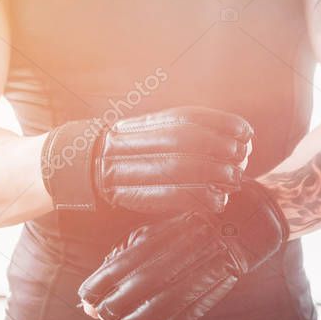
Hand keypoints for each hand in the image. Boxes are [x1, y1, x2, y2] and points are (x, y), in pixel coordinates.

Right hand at [41, 106, 251, 213]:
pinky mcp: (126, 196)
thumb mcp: (147, 132)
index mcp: (142, 124)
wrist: (74, 168)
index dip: (221, 123)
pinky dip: (197, 199)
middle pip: (185, 141)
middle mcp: (132, 142)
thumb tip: (231, 137)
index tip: (246, 132)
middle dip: (221, 150)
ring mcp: (126, 169)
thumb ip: (180, 132)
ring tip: (235, 179)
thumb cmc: (123, 152)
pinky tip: (217, 201)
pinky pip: (166, 197)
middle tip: (243, 158)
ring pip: (177, 168)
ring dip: (214, 175)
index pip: (187, 118)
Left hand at [78, 180, 288, 319]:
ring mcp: (186, 281)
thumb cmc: (186, 227)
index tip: (87, 301)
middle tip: (104, 316)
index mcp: (148, 243)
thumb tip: (98, 283)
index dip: (92, 293)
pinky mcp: (205, 297)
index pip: (108, 275)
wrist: (238, 222)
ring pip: (147, 316)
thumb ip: (122, 255)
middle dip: (108, 312)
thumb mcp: (151, 230)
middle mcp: (165, 263)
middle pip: (123, 299)